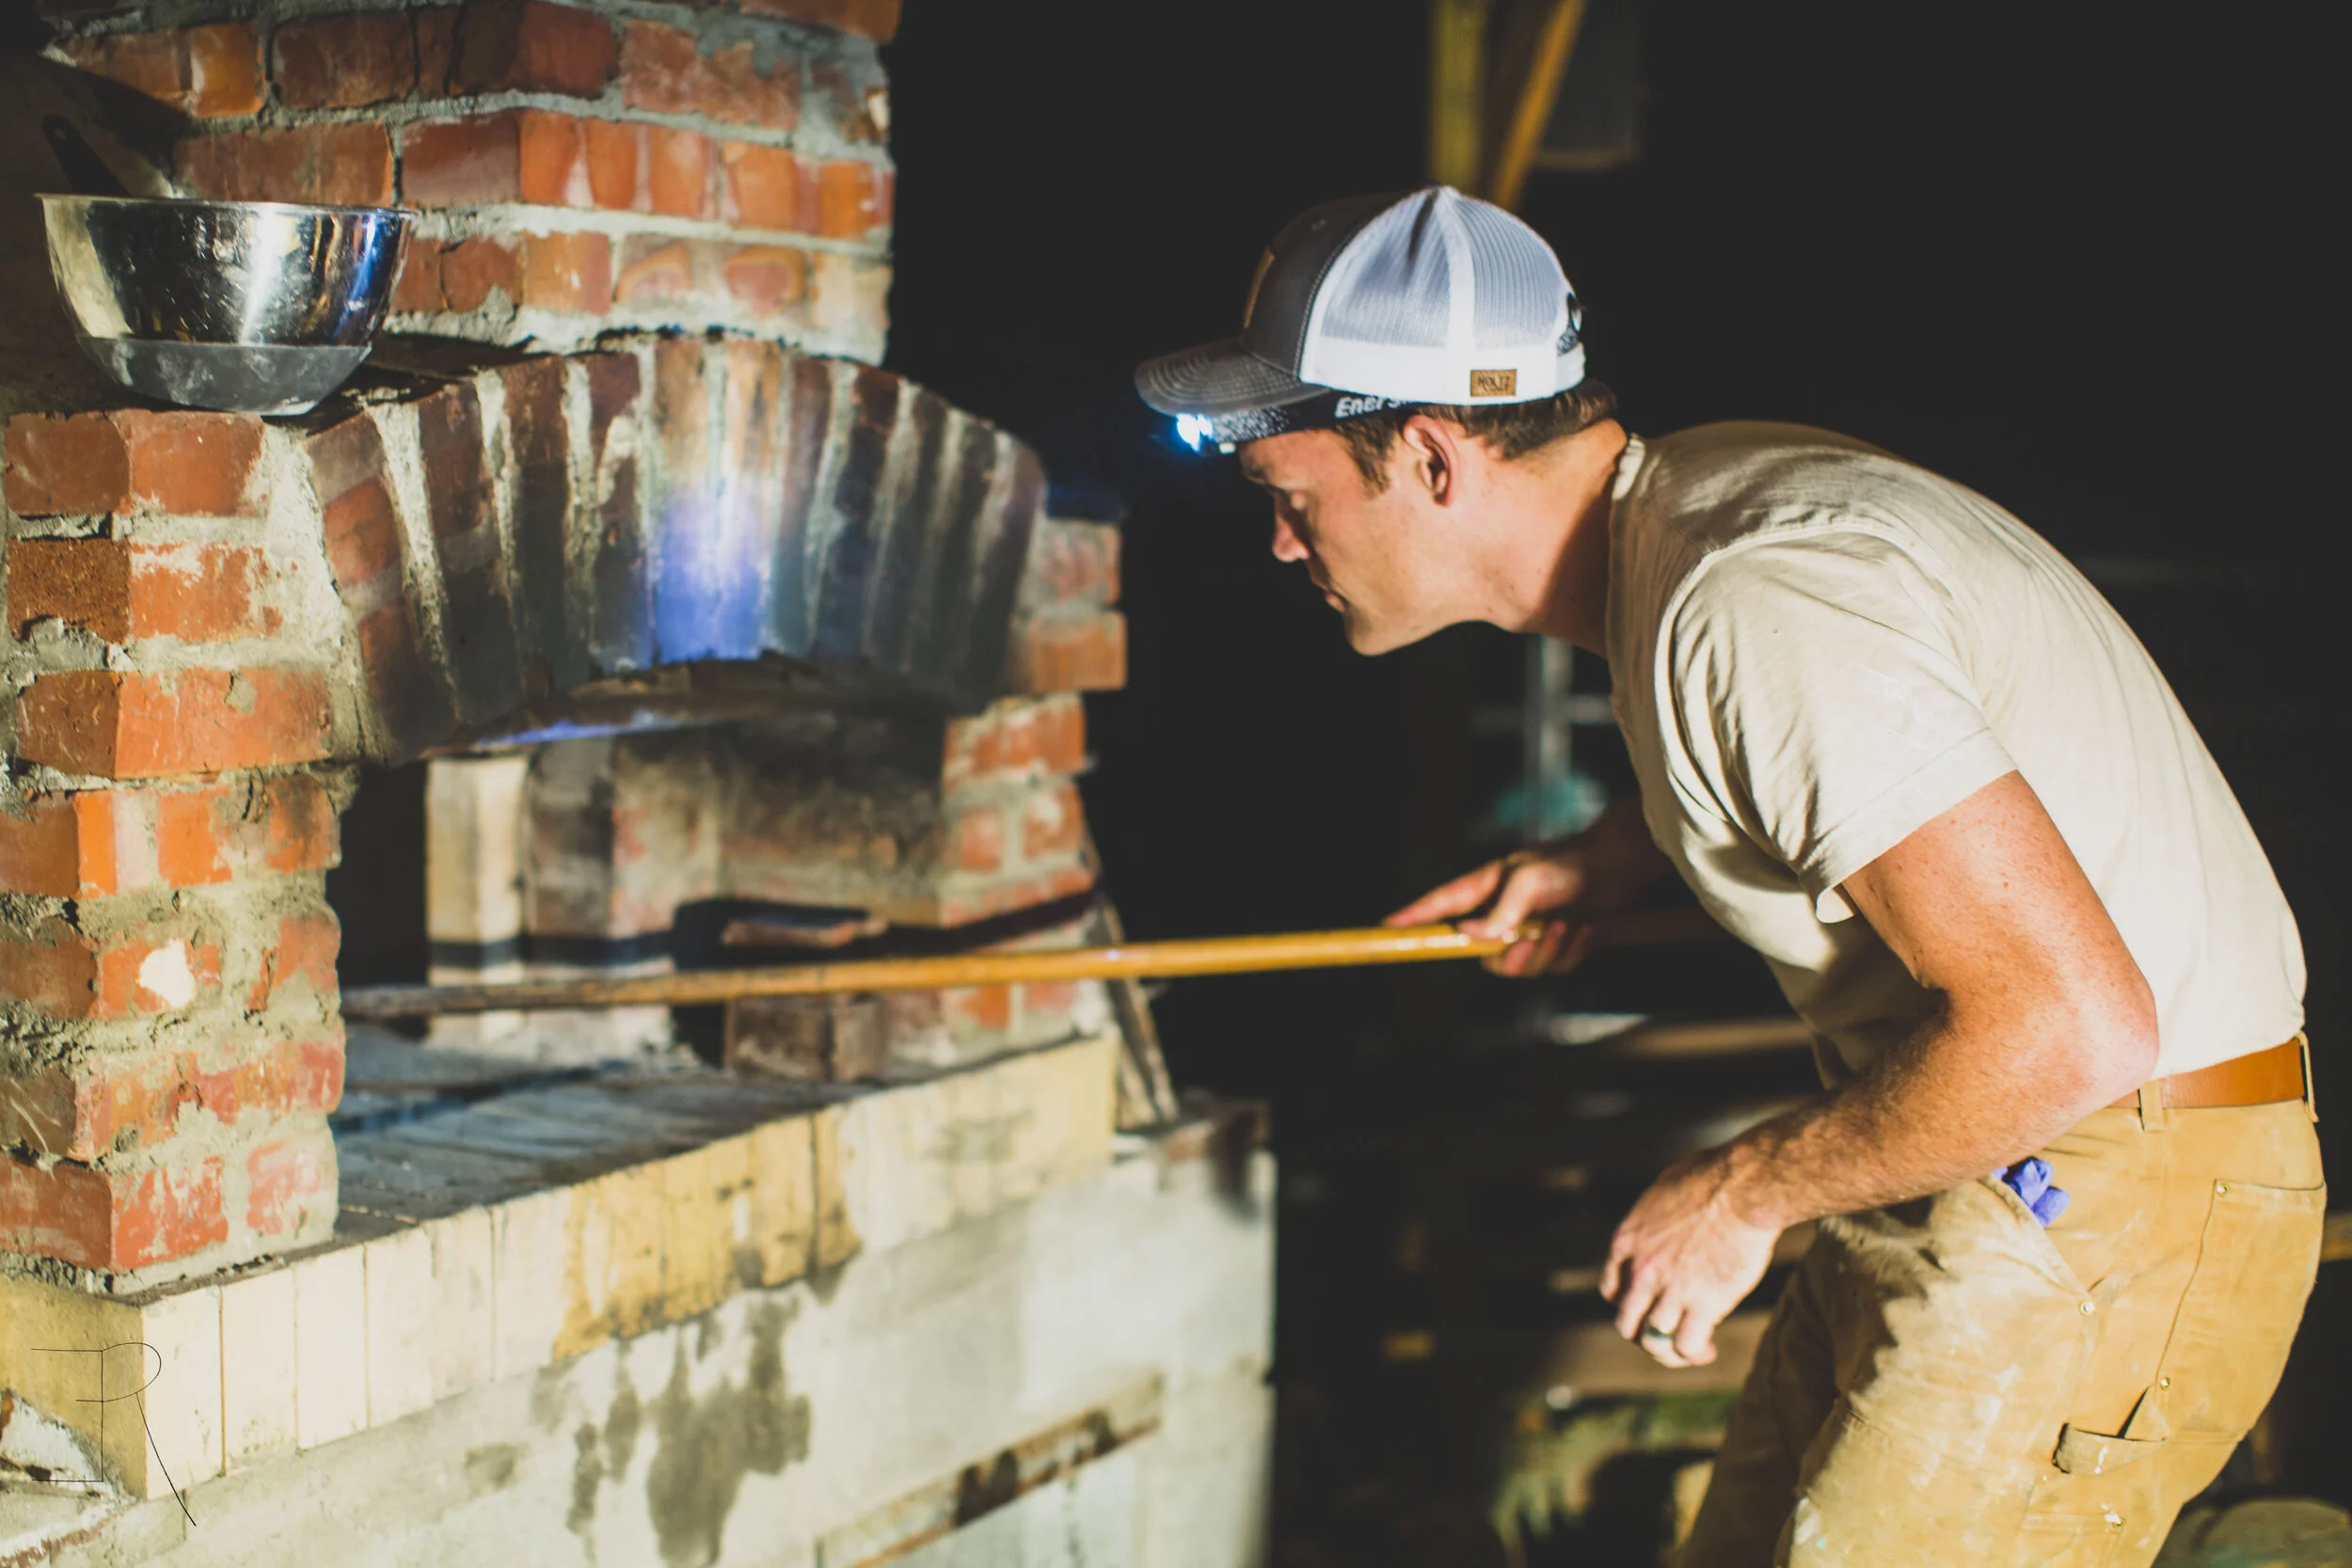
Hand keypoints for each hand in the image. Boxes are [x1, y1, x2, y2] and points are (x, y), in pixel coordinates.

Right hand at [1384, 798, 1667, 975]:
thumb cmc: (1570, 863)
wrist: (1619, 867)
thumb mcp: (1529, 882)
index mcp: (1487, 888)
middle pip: (1484, 956)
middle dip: (1512, 956)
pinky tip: (1584, 928)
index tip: (1388, 927)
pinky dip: (1571, 952)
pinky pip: (1552, 968)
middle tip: (1535, 934)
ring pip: (1521, 967)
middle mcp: (1502, 912)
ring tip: (1568, 924)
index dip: (1413, 918)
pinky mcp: (1554, 943)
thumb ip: (1499, 911)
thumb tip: (1470, 935)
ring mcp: (1527, 929)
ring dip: (1548, 951)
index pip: (1440, 906)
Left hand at [1600, 1150, 1780, 1367]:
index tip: (1648, 1307)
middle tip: (1666, 1338)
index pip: (1612, 1290)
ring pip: (1654, 1341)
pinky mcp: (1703, 1305)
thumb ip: (1654, 1218)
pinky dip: (1693, 1353)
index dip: (1628, 1305)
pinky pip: (1686, 1345)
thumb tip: (1663, 1220)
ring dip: (1670, 1351)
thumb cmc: (1711, 1179)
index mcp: (1627, 1242)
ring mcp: (1670, 1290)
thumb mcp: (1662, 1192)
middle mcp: (1641, 1271)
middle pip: (1626, 1324)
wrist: (1741, 1189)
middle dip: (1643, 1336)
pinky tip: (1706, 1349)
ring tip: (1693, 1350)